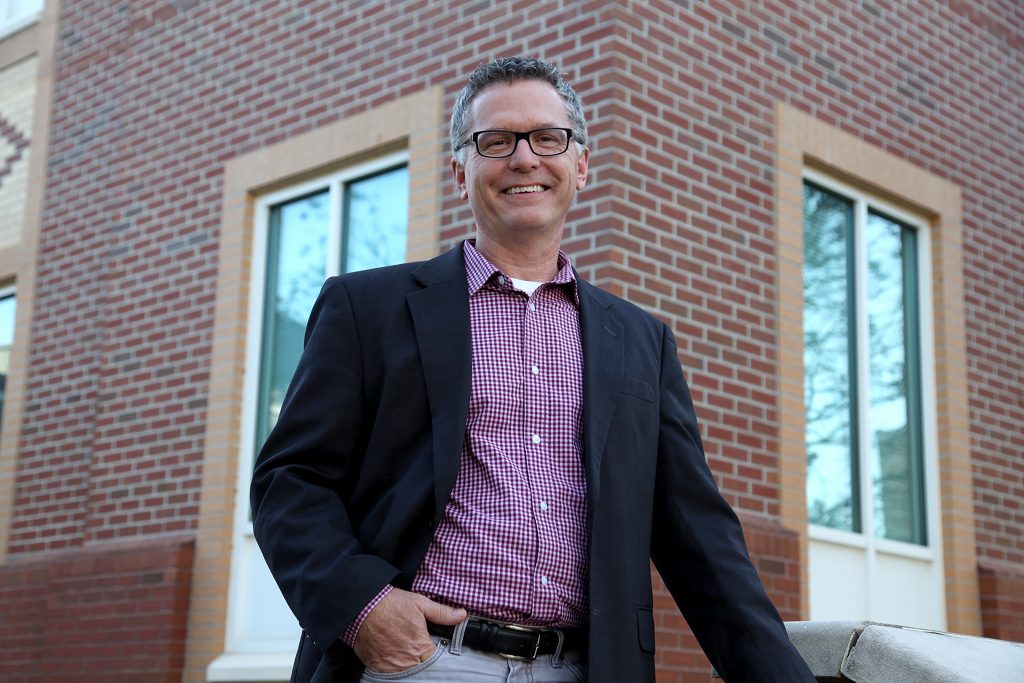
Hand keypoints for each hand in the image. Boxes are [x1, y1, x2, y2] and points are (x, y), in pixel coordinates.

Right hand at [352, 588, 466, 672]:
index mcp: (420, 645)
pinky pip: (389, 674)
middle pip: (421, 669)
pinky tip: (394, 655)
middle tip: (418, 649)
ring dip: (409, 665)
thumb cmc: (390, 604)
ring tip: (406, 651)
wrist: (361, 606)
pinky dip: (393, 668)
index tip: (434, 649)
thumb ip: (442, 613)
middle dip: (423, 661)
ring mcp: (390, 665)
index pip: (436, 661)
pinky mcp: (376, 666)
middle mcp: (406, 660)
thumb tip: (461, 615)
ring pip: (406, 674)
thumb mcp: (419, 603)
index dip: (436, 655)